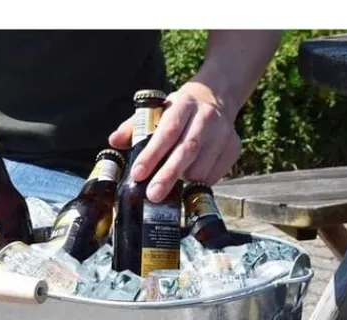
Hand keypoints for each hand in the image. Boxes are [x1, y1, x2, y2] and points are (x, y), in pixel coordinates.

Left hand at [108, 81, 240, 202]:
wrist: (217, 96)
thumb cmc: (179, 111)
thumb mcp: (157, 110)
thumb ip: (134, 127)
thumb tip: (113, 141)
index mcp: (183, 105)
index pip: (167, 132)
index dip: (152, 155)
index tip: (138, 174)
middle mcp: (205, 118)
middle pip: (187, 150)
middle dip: (168, 175)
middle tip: (153, 195)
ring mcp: (223, 133)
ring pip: (201, 167)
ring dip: (183, 180)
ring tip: (171, 184)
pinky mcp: (234, 148)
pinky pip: (213, 175)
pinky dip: (198, 182)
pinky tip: (190, 179)